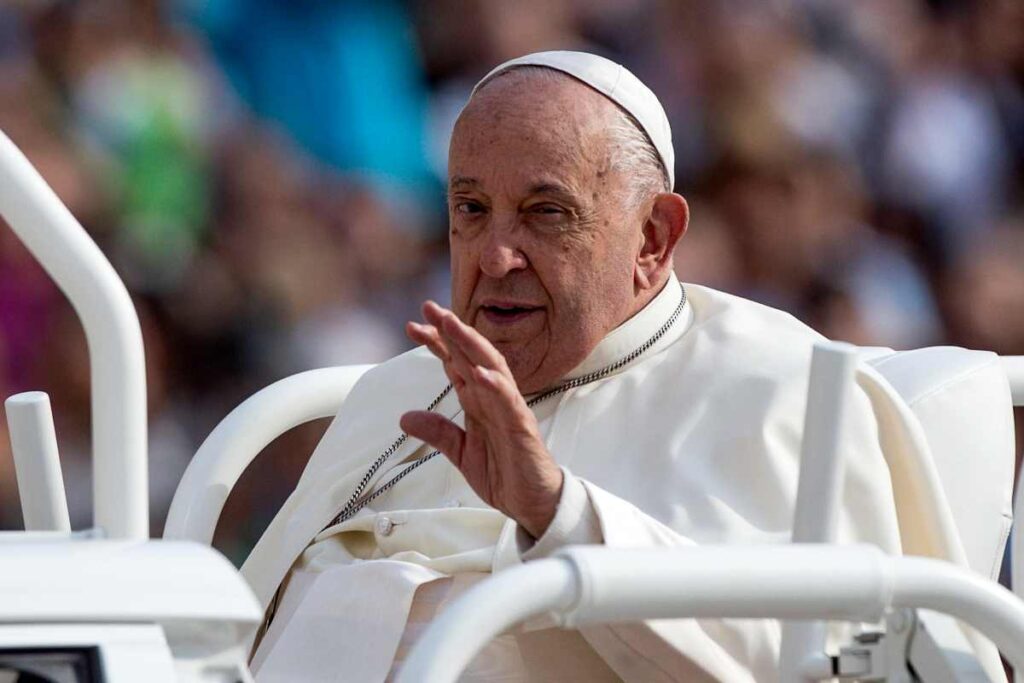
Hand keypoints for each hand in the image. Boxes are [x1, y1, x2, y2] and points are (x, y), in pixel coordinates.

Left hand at [399, 301, 563, 538]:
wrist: (533, 502)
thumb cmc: (505, 472)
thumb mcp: (461, 452)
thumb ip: (437, 432)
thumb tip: (405, 417)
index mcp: (478, 401)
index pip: (456, 363)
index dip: (437, 343)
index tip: (414, 325)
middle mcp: (493, 398)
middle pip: (472, 355)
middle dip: (451, 331)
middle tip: (430, 308)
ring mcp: (509, 409)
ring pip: (491, 368)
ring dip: (472, 345)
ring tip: (453, 326)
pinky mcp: (521, 427)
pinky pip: (509, 402)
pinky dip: (495, 385)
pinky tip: (480, 373)